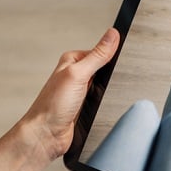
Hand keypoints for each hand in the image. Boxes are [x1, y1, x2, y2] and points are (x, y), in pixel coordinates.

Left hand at [23, 28, 119, 159]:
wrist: (46, 135)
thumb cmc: (53, 106)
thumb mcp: (78, 74)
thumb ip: (97, 55)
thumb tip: (112, 35)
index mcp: (71, 60)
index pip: (99, 50)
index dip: (112, 54)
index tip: (124, 57)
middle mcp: (75, 74)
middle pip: (104, 68)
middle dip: (111, 75)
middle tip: (110, 82)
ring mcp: (80, 91)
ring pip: (105, 86)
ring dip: (108, 91)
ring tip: (104, 97)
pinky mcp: (85, 106)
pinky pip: (102, 100)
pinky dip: (105, 103)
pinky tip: (104, 106)